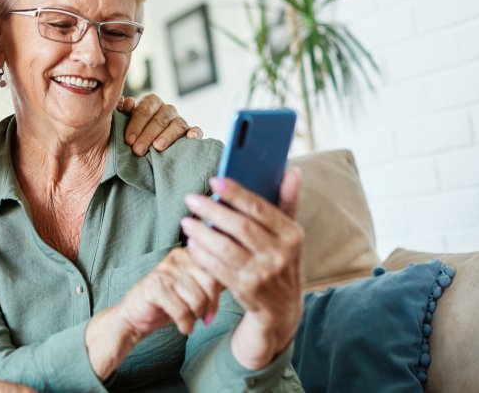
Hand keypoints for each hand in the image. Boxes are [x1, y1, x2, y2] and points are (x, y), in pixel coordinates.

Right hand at [85, 248, 221, 379]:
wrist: (137, 314)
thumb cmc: (170, 301)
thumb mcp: (195, 287)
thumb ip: (214, 280)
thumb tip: (242, 278)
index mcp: (189, 253)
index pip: (218, 268)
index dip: (220, 293)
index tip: (212, 310)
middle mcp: (177, 256)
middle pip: (210, 283)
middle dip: (210, 306)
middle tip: (204, 318)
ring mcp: (164, 271)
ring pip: (197, 299)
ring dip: (196, 317)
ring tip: (191, 321)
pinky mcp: (153, 287)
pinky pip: (181, 310)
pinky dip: (185, 324)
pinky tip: (183, 327)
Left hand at [118, 93, 202, 155]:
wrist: (147, 145)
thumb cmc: (134, 133)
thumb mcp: (125, 121)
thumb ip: (124, 111)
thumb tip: (128, 102)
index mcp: (151, 102)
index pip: (145, 109)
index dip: (136, 124)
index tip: (128, 140)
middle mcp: (167, 109)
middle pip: (159, 119)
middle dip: (147, 135)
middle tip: (138, 150)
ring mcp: (180, 120)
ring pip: (176, 125)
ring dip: (167, 136)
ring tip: (158, 147)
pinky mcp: (191, 132)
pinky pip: (196, 130)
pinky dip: (195, 133)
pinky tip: (190, 138)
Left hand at [179, 169, 303, 369]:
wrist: (282, 307)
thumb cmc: (280, 259)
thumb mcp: (289, 234)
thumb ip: (287, 202)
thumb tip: (291, 170)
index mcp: (292, 234)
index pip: (260, 208)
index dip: (236, 193)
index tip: (214, 180)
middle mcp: (280, 253)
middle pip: (240, 226)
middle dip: (212, 210)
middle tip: (191, 198)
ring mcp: (263, 273)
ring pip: (225, 247)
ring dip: (201, 232)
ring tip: (186, 221)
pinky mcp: (246, 289)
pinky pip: (217, 267)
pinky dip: (202, 254)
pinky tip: (192, 243)